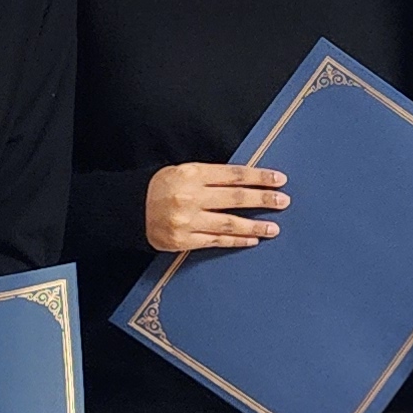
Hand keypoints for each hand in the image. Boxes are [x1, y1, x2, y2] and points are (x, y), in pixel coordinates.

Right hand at [145, 162, 284, 252]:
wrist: (127, 209)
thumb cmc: (159, 187)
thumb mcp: (183, 171)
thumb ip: (211, 177)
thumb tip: (246, 181)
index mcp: (192, 174)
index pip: (234, 175)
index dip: (259, 177)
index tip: (279, 179)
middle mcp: (191, 197)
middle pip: (235, 198)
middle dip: (263, 200)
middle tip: (284, 201)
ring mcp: (187, 221)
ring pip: (228, 223)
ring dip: (255, 225)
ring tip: (274, 227)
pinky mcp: (183, 240)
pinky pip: (215, 241)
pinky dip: (236, 241)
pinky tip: (252, 239)